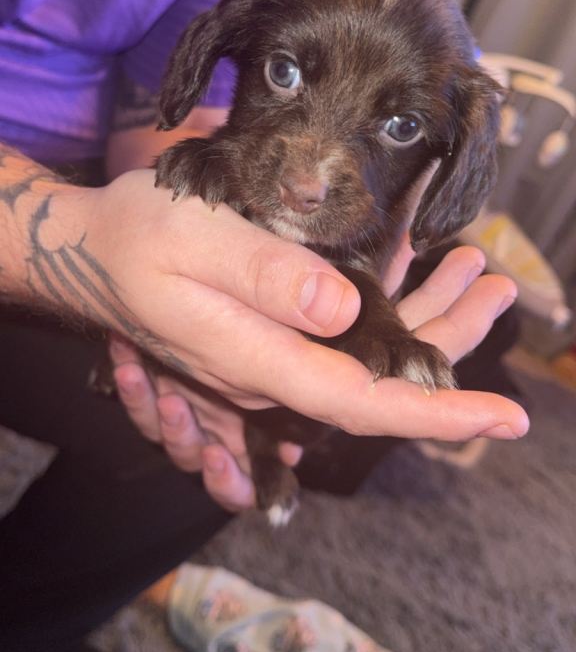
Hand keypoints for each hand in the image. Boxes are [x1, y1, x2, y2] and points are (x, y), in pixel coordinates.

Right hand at [59, 170, 526, 458]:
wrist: (86, 252)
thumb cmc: (135, 235)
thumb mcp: (196, 238)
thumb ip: (266, 276)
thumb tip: (344, 308)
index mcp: (253, 357)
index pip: (359, 403)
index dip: (433, 413)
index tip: (499, 416)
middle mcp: (264, 375)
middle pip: (374, 393)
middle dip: (449, 365)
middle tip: (504, 297)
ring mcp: (261, 366)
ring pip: (358, 374)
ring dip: (425, 340)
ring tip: (482, 283)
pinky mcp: (259, 346)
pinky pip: (335, 357)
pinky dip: (387, 333)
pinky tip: (416, 300)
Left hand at [109, 335, 301, 511]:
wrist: (221, 324)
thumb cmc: (273, 353)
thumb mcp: (284, 389)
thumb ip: (292, 423)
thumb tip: (291, 453)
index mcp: (248, 446)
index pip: (240, 488)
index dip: (227, 482)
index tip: (215, 456)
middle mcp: (212, 437)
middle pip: (191, 457)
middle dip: (180, 434)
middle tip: (172, 404)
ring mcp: (180, 415)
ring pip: (156, 426)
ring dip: (144, 403)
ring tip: (133, 373)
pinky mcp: (152, 390)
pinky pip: (135, 392)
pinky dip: (128, 373)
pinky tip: (123, 348)